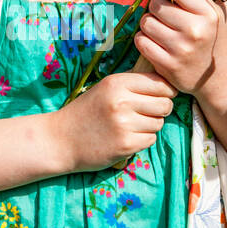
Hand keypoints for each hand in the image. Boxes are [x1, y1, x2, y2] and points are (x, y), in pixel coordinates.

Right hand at [55, 70, 176, 171]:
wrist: (60, 140)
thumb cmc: (85, 113)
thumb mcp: (105, 89)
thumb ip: (132, 83)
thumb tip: (166, 83)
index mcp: (117, 83)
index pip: (160, 84)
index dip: (165, 91)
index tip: (158, 97)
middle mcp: (122, 101)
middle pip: (165, 104)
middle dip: (160, 110)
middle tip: (144, 114)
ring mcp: (124, 124)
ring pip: (159, 123)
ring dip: (149, 126)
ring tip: (129, 127)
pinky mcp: (126, 145)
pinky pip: (151, 140)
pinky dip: (142, 141)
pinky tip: (125, 138)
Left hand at [133, 0, 226, 97]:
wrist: (217, 77)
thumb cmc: (211, 38)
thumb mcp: (216, 14)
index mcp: (208, 14)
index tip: (170, 0)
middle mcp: (196, 30)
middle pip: (156, 5)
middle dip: (156, 9)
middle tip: (163, 17)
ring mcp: (181, 49)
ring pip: (146, 23)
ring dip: (148, 25)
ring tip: (159, 30)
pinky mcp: (168, 65)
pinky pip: (141, 42)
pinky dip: (143, 40)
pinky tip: (153, 43)